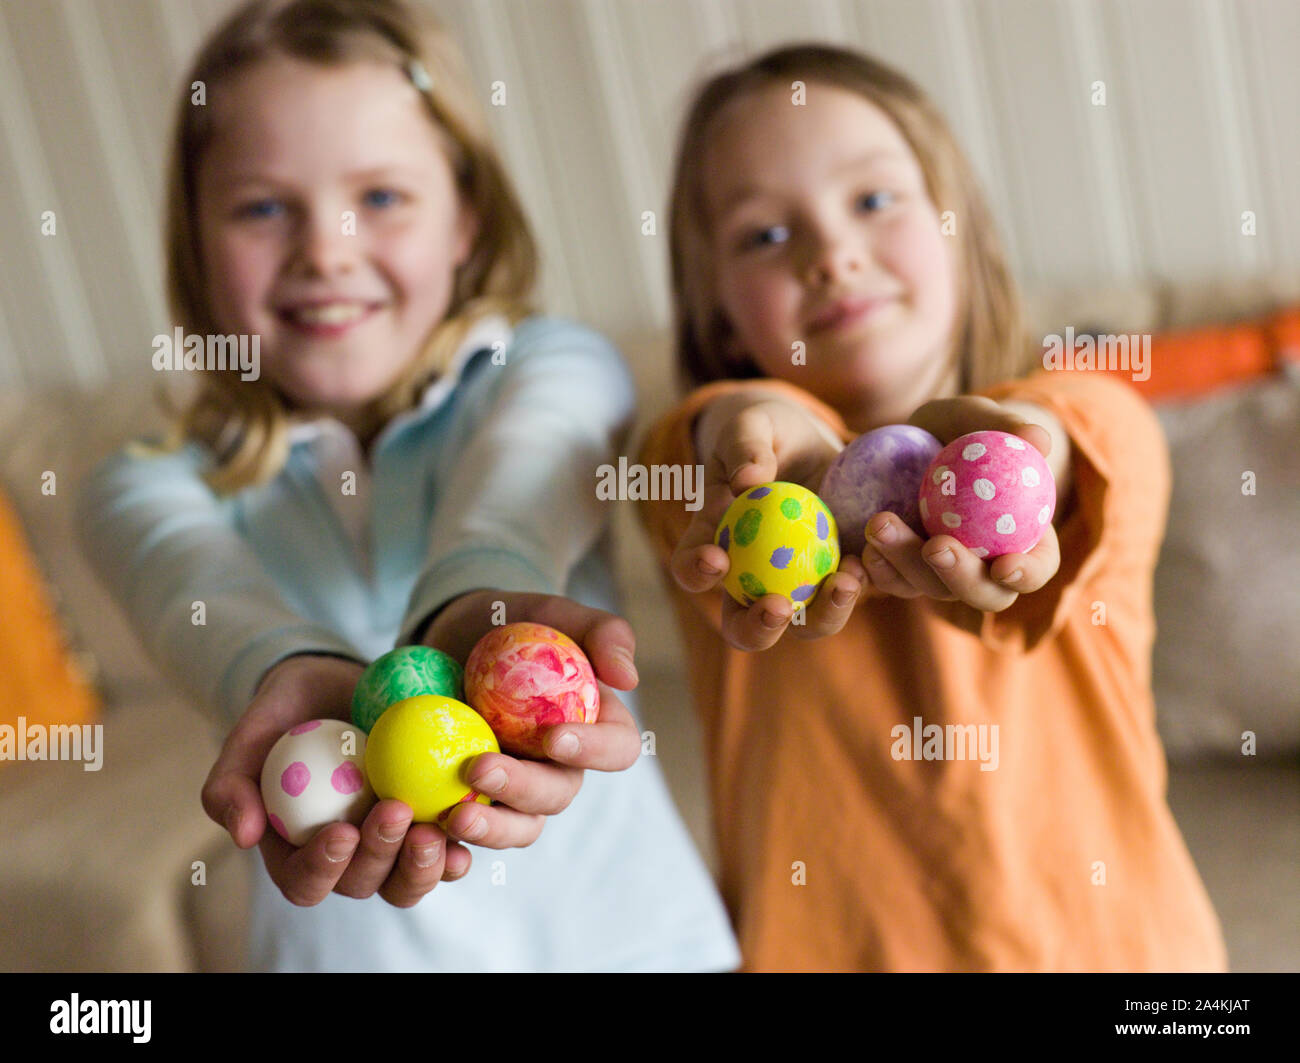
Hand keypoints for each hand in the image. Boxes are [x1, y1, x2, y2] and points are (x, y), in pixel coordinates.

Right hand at [200, 654, 467, 907]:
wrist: (339, 682)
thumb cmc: (287, 711)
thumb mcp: (252, 734)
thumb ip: (231, 782)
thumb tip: (243, 836)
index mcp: (297, 849)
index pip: (305, 882)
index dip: (323, 868)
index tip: (341, 831)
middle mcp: (347, 857)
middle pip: (363, 883)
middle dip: (380, 856)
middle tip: (396, 812)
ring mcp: (391, 844)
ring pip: (407, 880)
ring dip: (422, 866)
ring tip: (436, 831)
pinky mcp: (429, 822)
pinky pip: (446, 850)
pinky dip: (457, 849)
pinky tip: (468, 827)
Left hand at [419, 590, 643, 848]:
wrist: (453, 638)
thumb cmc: (514, 624)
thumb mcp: (553, 613)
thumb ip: (599, 632)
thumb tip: (629, 678)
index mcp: (596, 727)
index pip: (617, 749)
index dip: (594, 751)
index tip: (554, 736)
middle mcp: (561, 767)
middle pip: (558, 795)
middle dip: (522, 789)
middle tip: (479, 769)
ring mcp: (517, 791)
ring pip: (519, 827)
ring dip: (491, 830)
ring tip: (454, 817)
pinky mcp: (474, 801)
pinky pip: (470, 830)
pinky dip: (451, 840)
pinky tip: (427, 830)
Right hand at [669, 392, 866, 651]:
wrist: (817, 441)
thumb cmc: (770, 432)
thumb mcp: (752, 425)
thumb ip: (745, 445)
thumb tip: (748, 480)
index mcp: (713, 543)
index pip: (692, 569)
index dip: (696, 573)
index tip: (716, 557)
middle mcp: (750, 578)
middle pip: (743, 626)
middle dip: (756, 627)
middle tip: (776, 604)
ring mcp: (797, 584)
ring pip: (803, 624)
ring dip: (822, 614)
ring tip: (843, 581)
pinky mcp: (839, 576)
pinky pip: (848, 594)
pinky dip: (860, 585)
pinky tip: (868, 559)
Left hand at [857, 396, 1063, 611]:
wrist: (909, 439)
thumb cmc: (958, 429)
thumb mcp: (976, 418)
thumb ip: (1006, 426)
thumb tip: (1037, 439)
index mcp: (1023, 539)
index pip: (1037, 568)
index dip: (1027, 575)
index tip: (1004, 565)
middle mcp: (985, 566)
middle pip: (983, 594)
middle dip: (961, 578)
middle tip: (936, 548)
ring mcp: (941, 573)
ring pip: (929, 587)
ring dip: (904, 565)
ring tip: (880, 525)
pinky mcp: (902, 570)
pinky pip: (890, 581)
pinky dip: (876, 570)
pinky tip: (860, 551)